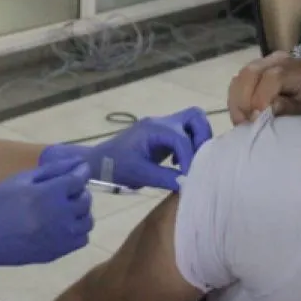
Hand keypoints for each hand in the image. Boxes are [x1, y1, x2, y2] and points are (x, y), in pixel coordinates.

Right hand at [0, 158, 91, 280]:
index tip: (78, 169)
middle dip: (79, 191)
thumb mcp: (19, 180)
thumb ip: (50, 170)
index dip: (81, 171)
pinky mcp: (57, 253)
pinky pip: (81, 239)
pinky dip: (77, 230)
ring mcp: (60, 237)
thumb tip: (76, 163)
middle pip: (85, 199)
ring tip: (65, 208)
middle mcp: (59, 216)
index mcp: (47, 194)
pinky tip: (63, 225)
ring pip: (87, 221)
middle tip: (66, 189)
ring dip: (80, 211)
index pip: (78, 179)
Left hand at [41, 107, 212, 191]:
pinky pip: (185, 132)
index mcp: (153, 129)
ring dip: (198, 140)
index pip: (182, 138)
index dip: (190, 158)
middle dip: (202, 138)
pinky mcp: (163, 135)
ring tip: (192, 162)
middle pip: (195, 116)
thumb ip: (165, 178)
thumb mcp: (139, 174)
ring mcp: (162, 126)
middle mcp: (161, 123)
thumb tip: (189, 184)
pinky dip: (190, 145)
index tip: (189, 177)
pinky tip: (178, 163)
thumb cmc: (115, 166)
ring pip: (193, 122)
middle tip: (199, 161)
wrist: (98, 162)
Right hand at [228, 53, 300, 124]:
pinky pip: (236, 83)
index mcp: (297, 69)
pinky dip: (235, 101)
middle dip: (244, 100)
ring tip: (242, 121)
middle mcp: (278, 60)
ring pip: (240, 77)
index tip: (256, 119)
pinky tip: (241, 114)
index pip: (273, 77)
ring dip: (237, 102)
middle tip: (245, 122)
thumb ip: (289, 108)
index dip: (262, 98)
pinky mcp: (250, 70)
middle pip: (251, 73)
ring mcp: (262, 63)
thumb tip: (269, 108)